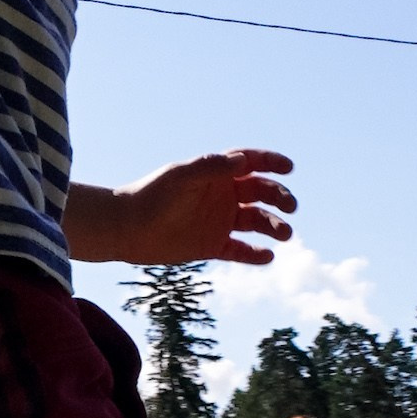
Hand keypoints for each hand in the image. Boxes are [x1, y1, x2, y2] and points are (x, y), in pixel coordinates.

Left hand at [82, 150, 295, 266]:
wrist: (126, 228)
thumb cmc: (150, 196)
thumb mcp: (180, 177)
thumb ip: (210, 167)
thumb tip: (243, 160)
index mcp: (216, 174)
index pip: (251, 164)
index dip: (272, 163)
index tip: (289, 168)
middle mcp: (222, 196)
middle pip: (261, 193)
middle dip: (279, 197)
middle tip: (290, 206)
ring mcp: (219, 221)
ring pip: (256, 222)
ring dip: (274, 226)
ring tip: (285, 235)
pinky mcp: (212, 246)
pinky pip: (240, 250)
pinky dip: (256, 255)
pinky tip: (268, 257)